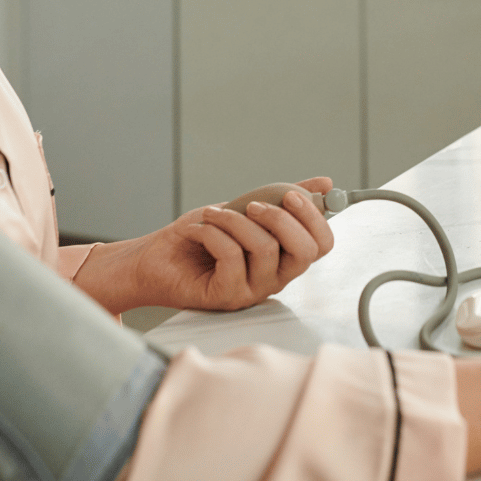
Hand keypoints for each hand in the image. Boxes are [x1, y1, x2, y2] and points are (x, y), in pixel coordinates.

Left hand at [75, 178, 334, 313]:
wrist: (154, 258)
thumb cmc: (200, 235)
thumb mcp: (245, 206)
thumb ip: (284, 197)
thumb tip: (326, 184)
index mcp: (284, 256)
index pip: (322, 244)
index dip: (314, 216)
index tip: (291, 193)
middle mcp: (274, 277)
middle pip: (306, 251)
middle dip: (281, 218)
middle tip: (253, 204)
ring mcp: (252, 290)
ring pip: (264, 247)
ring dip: (234, 219)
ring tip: (212, 215)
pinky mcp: (227, 296)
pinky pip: (231, 256)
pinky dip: (212, 232)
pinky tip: (198, 230)